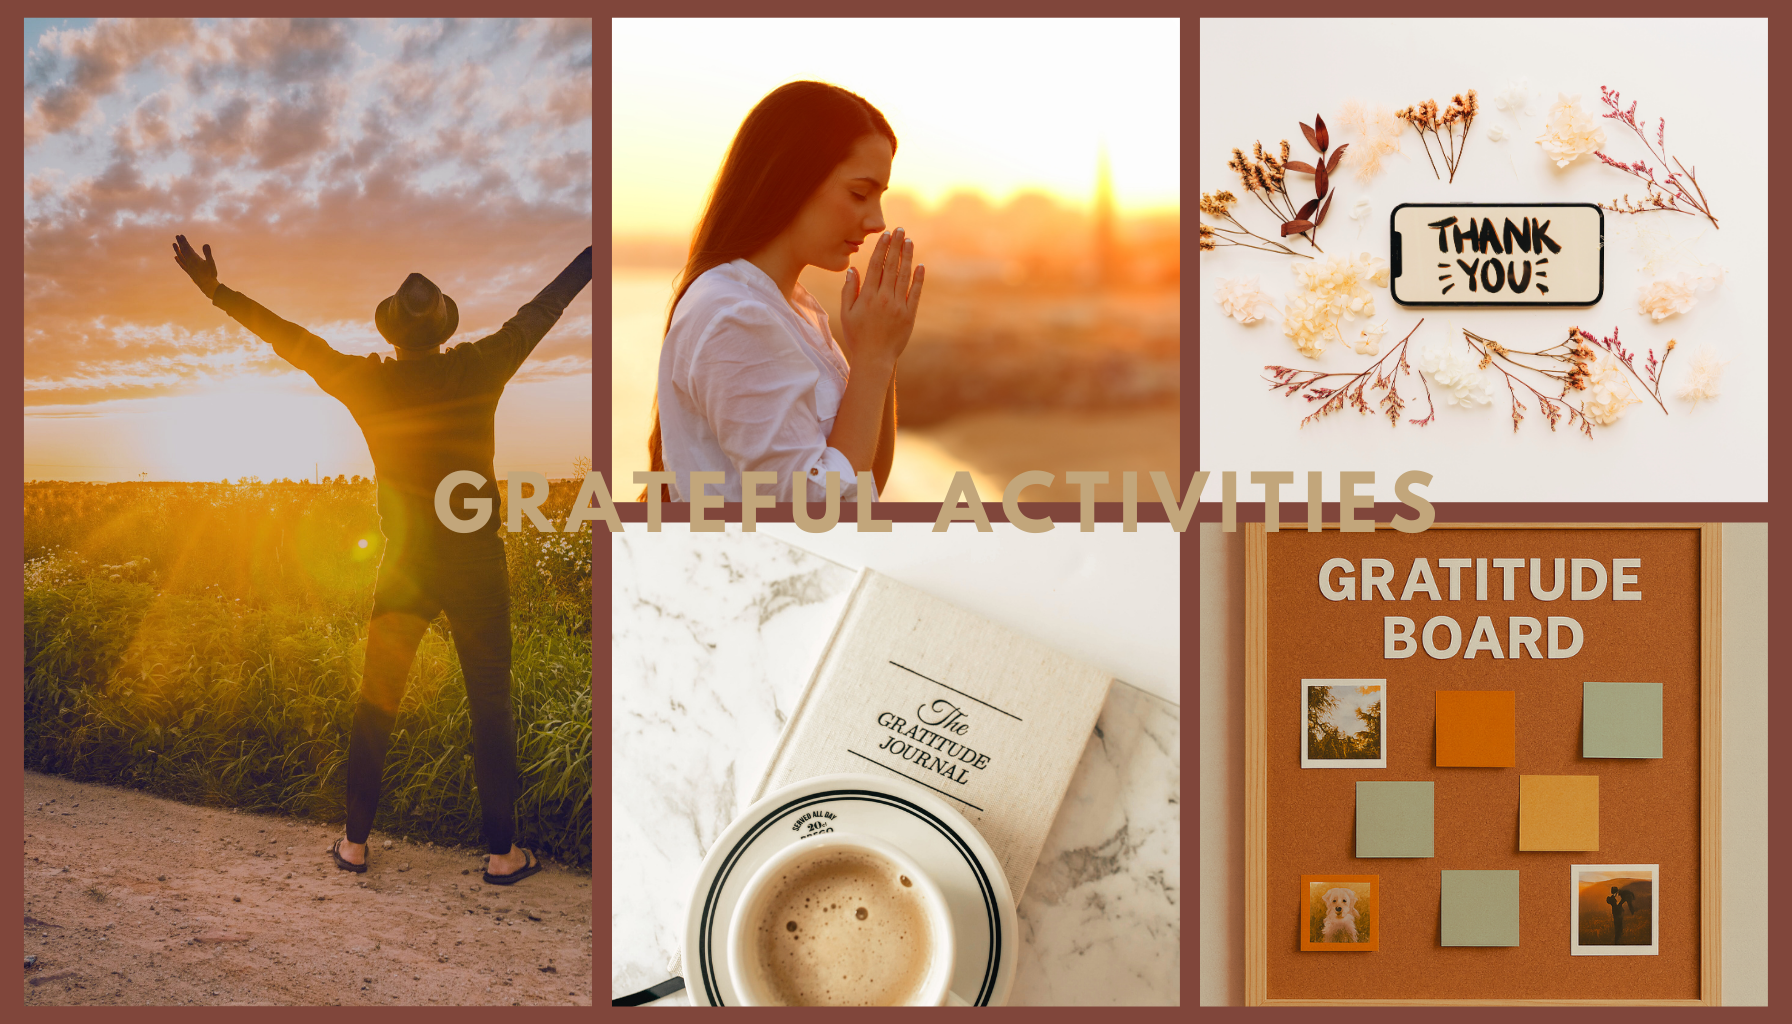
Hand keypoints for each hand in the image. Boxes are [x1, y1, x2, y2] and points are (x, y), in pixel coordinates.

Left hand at [172, 234, 217, 299]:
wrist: (207, 286)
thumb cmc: (210, 274)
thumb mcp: (211, 262)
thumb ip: (208, 253)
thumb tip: (205, 244)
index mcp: (194, 259)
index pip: (187, 248)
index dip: (184, 242)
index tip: (181, 235)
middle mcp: (189, 262)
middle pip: (183, 251)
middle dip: (180, 243)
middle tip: (177, 236)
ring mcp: (188, 267)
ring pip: (181, 257)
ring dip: (177, 250)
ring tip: (174, 244)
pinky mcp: (189, 271)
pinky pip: (182, 264)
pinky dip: (178, 260)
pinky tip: (175, 257)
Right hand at [839, 227, 922, 368]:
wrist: (874, 359)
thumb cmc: (857, 336)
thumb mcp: (847, 313)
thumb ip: (849, 290)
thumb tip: (853, 269)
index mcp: (867, 296)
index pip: (875, 266)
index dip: (882, 248)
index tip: (886, 235)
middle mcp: (884, 298)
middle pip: (891, 266)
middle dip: (896, 246)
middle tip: (900, 230)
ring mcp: (898, 306)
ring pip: (904, 276)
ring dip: (907, 257)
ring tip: (909, 242)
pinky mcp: (909, 315)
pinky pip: (915, 293)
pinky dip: (918, 279)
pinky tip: (920, 266)